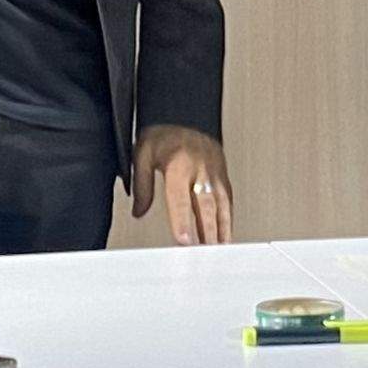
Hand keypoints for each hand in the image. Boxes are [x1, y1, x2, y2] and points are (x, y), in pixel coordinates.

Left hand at [133, 127, 234, 245]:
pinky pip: (228, 201)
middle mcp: (200, 170)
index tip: (184, 241)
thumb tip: (138, 211)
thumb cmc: (166, 132)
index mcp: (179, 164)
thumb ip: (141, 184)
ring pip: (222, 206)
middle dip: (206, 233)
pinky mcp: (222, 176)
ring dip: (221, 231)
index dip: (182, 221)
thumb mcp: (143, 153)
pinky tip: (225, 235)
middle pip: (205, 206)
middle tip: (204, 255)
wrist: (187, 112)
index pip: (180, 198)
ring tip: (218, 251)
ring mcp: (214, 173)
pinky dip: (228, 220)